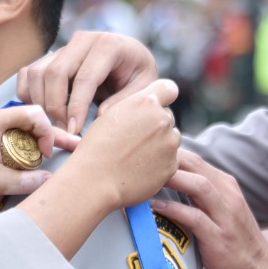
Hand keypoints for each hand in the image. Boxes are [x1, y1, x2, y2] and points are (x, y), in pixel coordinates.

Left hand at [0, 103, 78, 208]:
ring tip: (38, 170)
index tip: (48, 154)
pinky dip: (11, 155)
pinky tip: (12, 175)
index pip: (36, 115)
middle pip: (28, 122)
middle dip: (46, 141)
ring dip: (27, 151)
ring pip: (16, 133)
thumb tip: (48, 180)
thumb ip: (24, 181)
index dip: (49, 133)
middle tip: (68, 149)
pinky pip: (2, 139)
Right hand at [16, 31, 157, 134]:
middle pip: (55, 73)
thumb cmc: (138, 74)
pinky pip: (29, 73)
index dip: (76, 107)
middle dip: (55, 106)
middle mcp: (82, 40)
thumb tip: (98, 116)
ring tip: (55, 124)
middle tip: (63, 130)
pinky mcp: (51, 56)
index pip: (84, 78)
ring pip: (37, 73)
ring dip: (40, 102)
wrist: (131, 59)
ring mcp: (64, 46)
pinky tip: (42, 111)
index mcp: (108, 44)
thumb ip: (124, 101)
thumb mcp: (143, 88)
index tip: (74, 131)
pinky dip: (29, 94)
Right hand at [55, 79, 180, 212]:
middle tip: (135, 139)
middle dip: (156, 125)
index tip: (154, 107)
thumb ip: (133, 108)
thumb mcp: (110, 116)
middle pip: (167, 117)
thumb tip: (146, 108)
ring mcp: (170, 143)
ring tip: (135, 155)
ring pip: (171, 138)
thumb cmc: (96, 147)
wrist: (95, 180)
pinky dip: (159, 163)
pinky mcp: (172, 164)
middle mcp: (162, 119)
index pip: (168, 88)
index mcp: (145, 102)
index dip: (162, 97)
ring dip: (160, 144)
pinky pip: (171, 160)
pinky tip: (139, 168)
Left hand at [152, 149, 267, 268]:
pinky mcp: (219, 236)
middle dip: (166, 160)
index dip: (168, 154)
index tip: (142, 157)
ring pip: (199, 186)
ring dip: (171, 179)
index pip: (194, 160)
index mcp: (226, 185)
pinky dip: (174, 209)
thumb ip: (199, 196)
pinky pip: (195, 217)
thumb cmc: (232, 241)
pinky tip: (154, 206)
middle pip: (195, 165)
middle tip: (137, 164)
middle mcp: (228, 195)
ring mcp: (225, 215)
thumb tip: (164, 186)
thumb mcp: (220, 210)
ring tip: (144, 180)